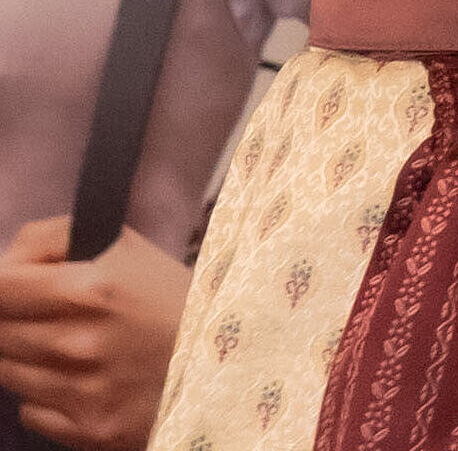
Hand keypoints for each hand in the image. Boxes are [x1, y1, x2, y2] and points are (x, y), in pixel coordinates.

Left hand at [0, 216, 189, 450]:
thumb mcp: (124, 248)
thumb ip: (51, 239)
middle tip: (53, 318)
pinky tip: (81, 381)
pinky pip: (29, 410)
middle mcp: (80, 343)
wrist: (224, 357)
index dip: (4, 286)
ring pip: (7, 373)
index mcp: (93, 288)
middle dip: (17, 323)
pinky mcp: (88, 428)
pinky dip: (45, 397)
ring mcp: (82, 391)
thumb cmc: (170, 298)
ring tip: (72, 349)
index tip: (16, 290)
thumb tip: (3, 263)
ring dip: (29, 360)